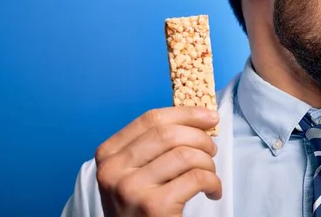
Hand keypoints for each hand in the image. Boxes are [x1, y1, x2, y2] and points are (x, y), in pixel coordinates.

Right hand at [94, 106, 220, 216]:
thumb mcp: (134, 173)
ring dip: (207, 162)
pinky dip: (213, 182)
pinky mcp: (153, 207)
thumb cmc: (141, 208)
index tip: (210, 116)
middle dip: (200, 138)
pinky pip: (196, 178)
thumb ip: (153, 147)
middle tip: (212, 149)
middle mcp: (113, 170)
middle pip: (168, 134)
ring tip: (210, 174)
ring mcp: (131, 189)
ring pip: (184, 155)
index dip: (185, 114)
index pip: (151, 119)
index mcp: (108, 154)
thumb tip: (199, 118)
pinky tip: (213, 191)